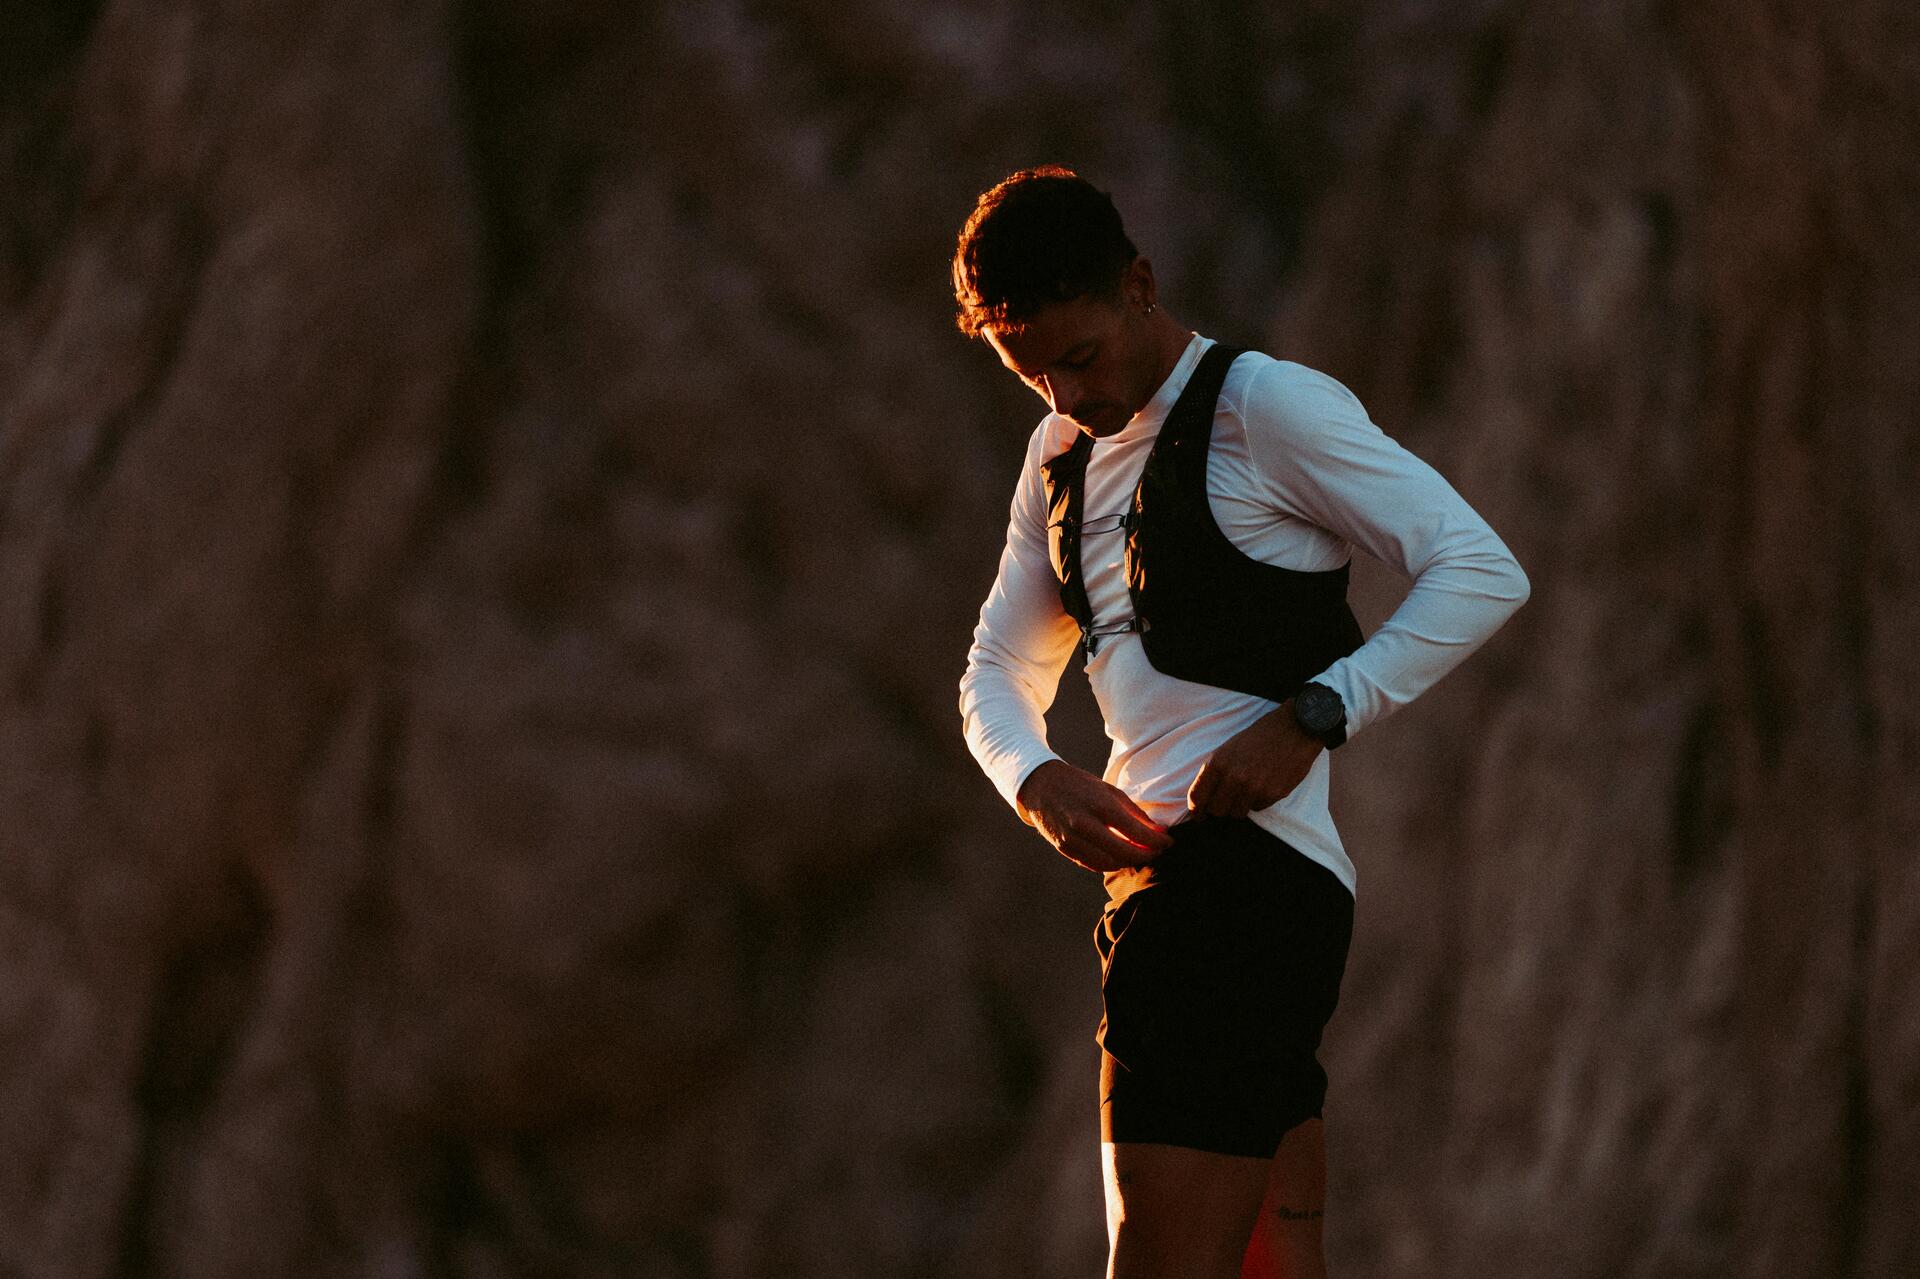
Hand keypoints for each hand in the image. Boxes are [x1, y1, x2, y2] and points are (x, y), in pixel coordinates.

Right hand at [1015, 760, 1174, 873]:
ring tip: (1140, 854)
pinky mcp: (1064, 849)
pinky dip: (1111, 863)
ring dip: (1129, 862)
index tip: (1169, 842)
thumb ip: (1134, 813)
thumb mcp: (1110, 791)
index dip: (1157, 841)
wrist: (1041, 786)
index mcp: (1100, 805)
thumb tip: (1159, 832)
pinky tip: (1120, 857)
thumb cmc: (1081, 785)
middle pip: (1125, 853)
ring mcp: (1072, 839)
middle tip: (1158, 852)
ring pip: (1110, 863)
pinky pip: (1093, 864)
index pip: (1137, 833)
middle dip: (1146, 855)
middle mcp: (1085, 824)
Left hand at [1186, 703, 1323, 818]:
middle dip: (1219, 808)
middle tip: (1226, 802)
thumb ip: (1216, 771)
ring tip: (1247, 790)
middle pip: (1216, 810)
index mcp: (1218, 762)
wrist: (1295, 729)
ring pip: (1236, 813)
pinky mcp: (1272, 794)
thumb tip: (1204, 798)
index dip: (1196, 810)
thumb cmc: (1260, 737)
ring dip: (1239, 806)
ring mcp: (1253, 787)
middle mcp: (1234, 777)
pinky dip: (1258, 801)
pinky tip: (1264, 785)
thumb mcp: (1229, 748)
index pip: (1197, 796)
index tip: (1198, 816)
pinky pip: (1257, 808)